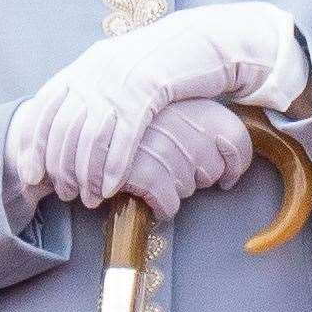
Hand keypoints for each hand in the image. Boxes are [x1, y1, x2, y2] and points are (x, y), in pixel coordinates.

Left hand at [10, 3, 304, 206]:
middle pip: (64, 127)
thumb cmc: (161, 63)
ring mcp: (122, 79)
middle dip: (60, 167)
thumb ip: (92, 91)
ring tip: (90, 197)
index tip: (31, 174)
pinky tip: (113, 187)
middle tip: (64, 193)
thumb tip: (68, 127)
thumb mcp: (119, 70)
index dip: (32, 143)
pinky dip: (115, 165)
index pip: (44, 107)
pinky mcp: (150, 89)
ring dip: (87, 173)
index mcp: (85, 65)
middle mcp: (97, 70)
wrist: (201, 40)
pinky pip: (125, 135)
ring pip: (92, 135)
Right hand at [119, 98, 252, 218]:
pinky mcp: (145, 172)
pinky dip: (163, 208)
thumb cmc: (124, 121)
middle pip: (213, 167)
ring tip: (155, 177)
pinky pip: (170, 204)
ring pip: (191, 187)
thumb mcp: (161, 107)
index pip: (236, 136)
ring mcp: (163, 147)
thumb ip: (192, 122)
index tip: (226, 175)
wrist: (76, 123)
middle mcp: (182, 122)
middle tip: (175, 173)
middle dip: (198, 178)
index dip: (235, 162)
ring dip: (176, 190)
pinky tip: (152, 200)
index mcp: (190, 103)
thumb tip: (226, 160)